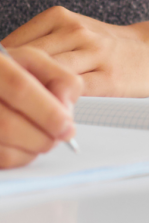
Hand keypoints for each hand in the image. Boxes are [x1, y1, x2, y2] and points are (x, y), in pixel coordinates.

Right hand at [0, 47, 80, 167]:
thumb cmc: (11, 73)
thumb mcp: (37, 64)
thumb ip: (60, 80)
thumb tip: (66, 112)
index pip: (20, 88)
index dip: (47, 111)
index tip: (67, 127)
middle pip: (7, 124)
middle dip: (42, 136)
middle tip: (60, 137)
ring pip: (1, 145)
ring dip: (31, 149)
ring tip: (46, 140)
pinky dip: (18, 158)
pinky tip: (27, 147)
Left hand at [4, 7, 148, 97]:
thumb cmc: (105, 47)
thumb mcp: (69, 34)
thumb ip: (35, 46)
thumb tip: (0, 64)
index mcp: (60, 18)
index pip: (14, 44)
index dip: (1, 67)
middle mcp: (76, 31)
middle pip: (27, 60)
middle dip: (10, 83)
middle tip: (2, 99)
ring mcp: (93, 53)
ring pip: (48, 75)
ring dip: (29, 96)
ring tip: (16, 111)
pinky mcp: (108, 77)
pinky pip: (73, 93)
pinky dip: (55, 106)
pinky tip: (45, 116)